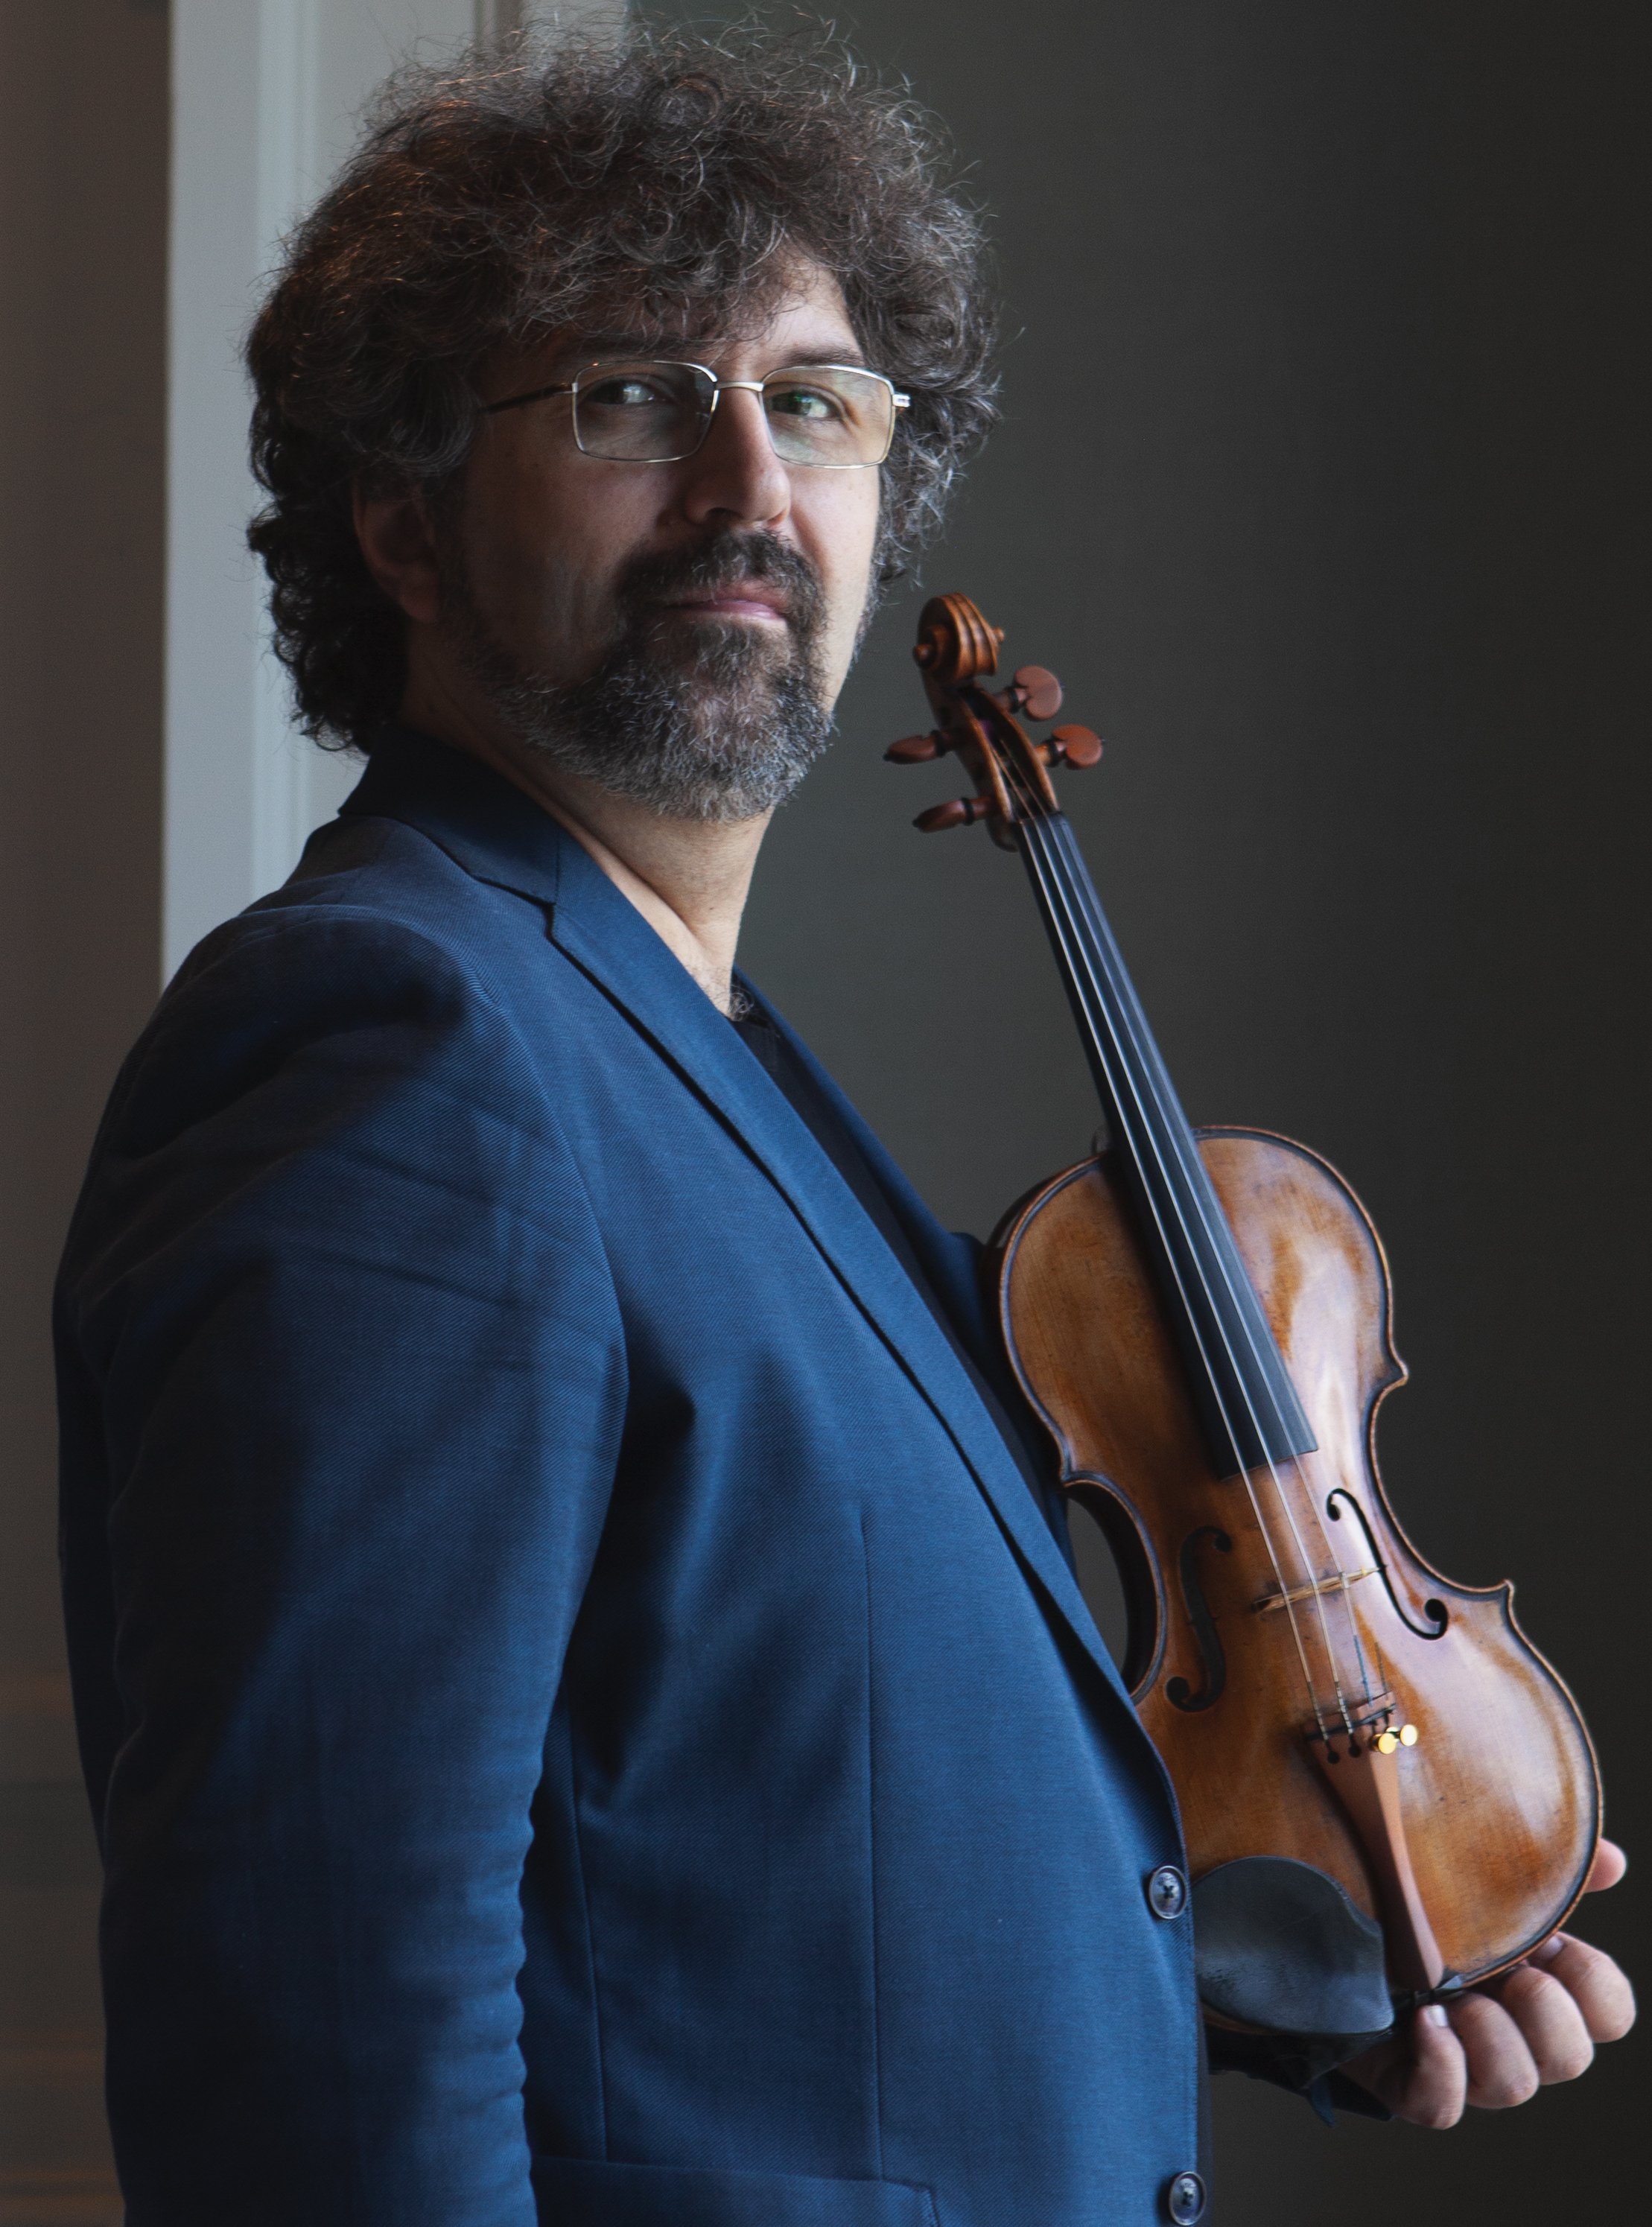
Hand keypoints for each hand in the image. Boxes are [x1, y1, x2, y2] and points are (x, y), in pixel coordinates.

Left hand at [1342, 1840, 1635, 2127]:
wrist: (1326, 1927)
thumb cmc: (1416, 1906)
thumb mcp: (1478, 1878)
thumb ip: (1545, 1869)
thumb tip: (1613, 1861)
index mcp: (1540, 1984)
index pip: (1610, 2012)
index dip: (1593, 1983)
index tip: (1551, 1941)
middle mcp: (1512, 2034)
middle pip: (1571, 2057)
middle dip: (1543, 2010)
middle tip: (1505, 1969)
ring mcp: (1464, 2065)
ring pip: (1513, 2086)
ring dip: (1489, 2035)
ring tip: (1448, 1992)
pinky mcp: (1411, 2083)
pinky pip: (1443, 2106)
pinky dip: (1441, 2065)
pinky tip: (1422, 2020)